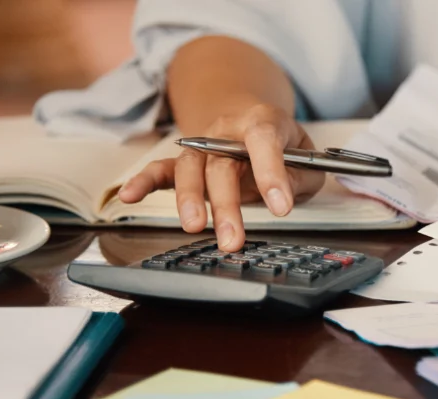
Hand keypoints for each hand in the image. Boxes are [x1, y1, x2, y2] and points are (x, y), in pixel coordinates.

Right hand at [118, 104, 325, 251]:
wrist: (255, 123)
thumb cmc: (285, 147)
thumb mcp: (308, 160)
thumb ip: (299, 176)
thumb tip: (282, 196)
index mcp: (263, 121)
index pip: (264, 140)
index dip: (272, 172)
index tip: (281, 207)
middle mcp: (227, 131)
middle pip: (221, 163)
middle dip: (227, 203)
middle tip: (233, 238)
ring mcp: (203, 145)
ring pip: (190, 168)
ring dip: (190, 199)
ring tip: (195, 228)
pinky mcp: (186, 161)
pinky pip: (161, 169)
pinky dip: (143, 181)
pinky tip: (129, 195)